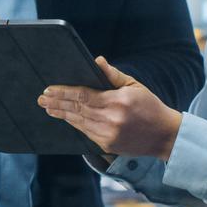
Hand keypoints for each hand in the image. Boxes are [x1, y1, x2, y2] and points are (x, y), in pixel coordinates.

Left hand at [38, 58, 181, 161]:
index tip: (49, 89)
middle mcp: (111, 119)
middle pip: (76, 109)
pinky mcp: (107, 145)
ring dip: (61, 114)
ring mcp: (108, 135)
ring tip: (48, 108)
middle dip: (56, 103)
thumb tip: (96, 61)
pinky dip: (74, 124)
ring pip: (78, 122)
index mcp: (117, 101)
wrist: (165, 136)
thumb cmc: (150, 106)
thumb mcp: (134, 86)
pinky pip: (85, 132)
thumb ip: (113, 75)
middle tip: (41, 99)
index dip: (63, 92)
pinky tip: (66, 118)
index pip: (83, 95)